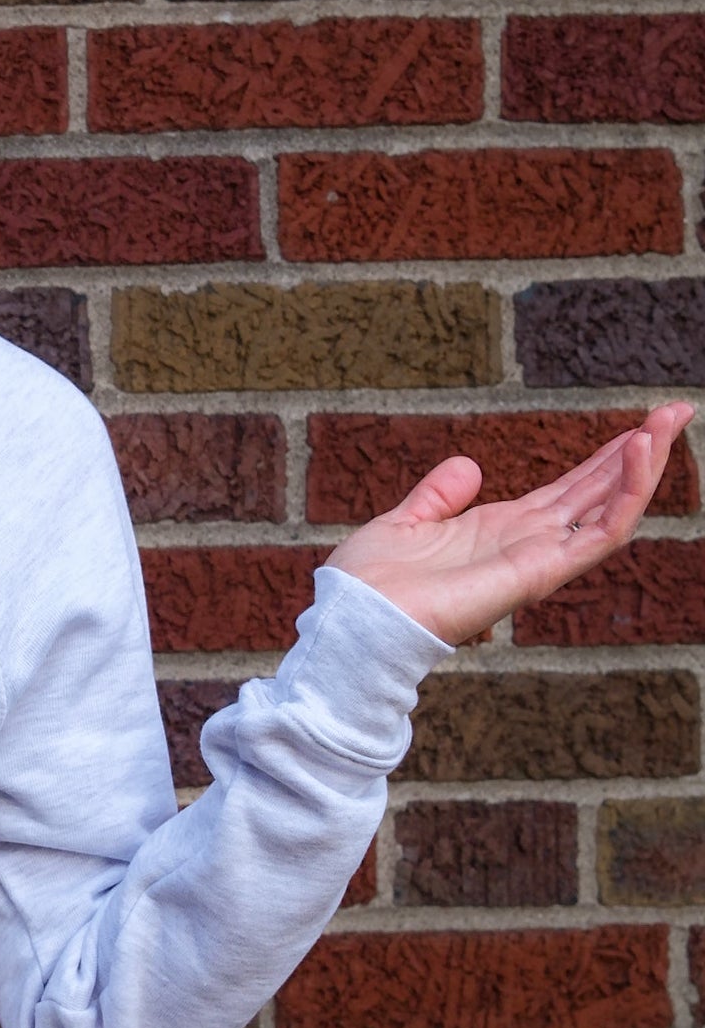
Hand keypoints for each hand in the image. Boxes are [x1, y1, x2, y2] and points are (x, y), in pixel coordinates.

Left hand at [325, 402, 695, 645]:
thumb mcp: (406, 522)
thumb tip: (469, 466)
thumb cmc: (370, 584)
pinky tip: (640, 452)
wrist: (356, 617)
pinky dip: (627, 492)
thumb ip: (439, 495)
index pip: (569, 490)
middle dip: (640, 453)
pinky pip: (601, 531)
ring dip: (644, 464)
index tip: (637, 425)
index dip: (603, 458)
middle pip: (599, 493)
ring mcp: (539, 558)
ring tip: (670, 418)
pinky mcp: (542, 571)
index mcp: (500, 531)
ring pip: (612, 509)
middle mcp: (528, 544)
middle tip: (677, 410)